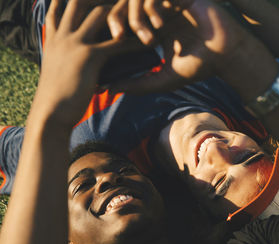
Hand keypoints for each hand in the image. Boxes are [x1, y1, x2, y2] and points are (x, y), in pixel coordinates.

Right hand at [33, 0, 141, 126]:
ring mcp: (74, 43)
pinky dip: (134, 42)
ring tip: (137, 16)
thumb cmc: (54, 100)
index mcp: (53, 40)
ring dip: (121, 14)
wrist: (49, 114)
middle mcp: (62, 36)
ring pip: (100, 14)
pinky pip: (117, 43)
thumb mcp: (56, 74)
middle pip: (79, 2)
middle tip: (119, 1)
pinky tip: (147, 42)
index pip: (58, 10)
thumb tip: (79, 64)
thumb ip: (65, 62)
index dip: (68, 2)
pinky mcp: (89, 56)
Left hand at [107, 0, 259, 94]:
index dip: (112, 27)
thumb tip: (110, 89)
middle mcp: (159, 11)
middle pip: (124, 2)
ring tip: (148, 39)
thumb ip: (138, 84)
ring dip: (136, 16)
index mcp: (153, 27)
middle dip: (116, 18)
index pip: (122, 18)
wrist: (227, 56)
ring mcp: (169, 1)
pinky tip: (160, 26)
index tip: (113, 44)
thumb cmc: (200, 66)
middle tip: (119, 37)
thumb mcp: (164, 79)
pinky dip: (152, 7)